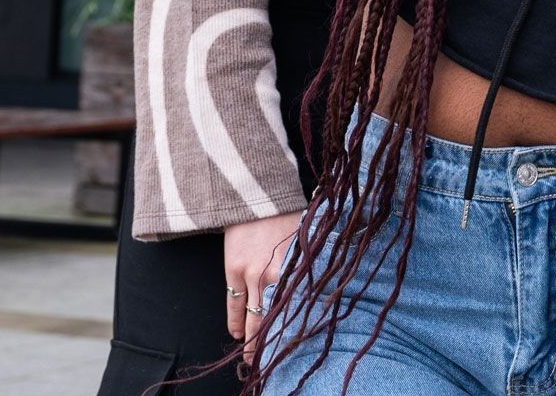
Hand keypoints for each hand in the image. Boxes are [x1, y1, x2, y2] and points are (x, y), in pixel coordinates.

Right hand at [224, 209, 300, 360]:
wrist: (256, 194)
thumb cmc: (288, 212)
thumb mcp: (308, 238)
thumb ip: (309, 263)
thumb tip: (322, 283)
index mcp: (297, 268)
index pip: (297, 307)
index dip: (296, 328)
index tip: (298, 343)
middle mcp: (274, 276)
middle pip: (274, 317)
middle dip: (272, 341)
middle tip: (273, 360)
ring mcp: (251, 274)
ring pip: (252, 316)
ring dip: (251, 338)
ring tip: (252, 357)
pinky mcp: (234, 269)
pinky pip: (233, 303)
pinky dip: (235, 321)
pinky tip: (236, 334)